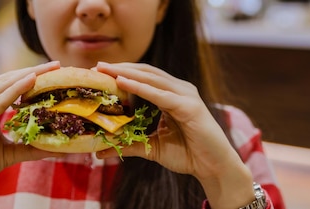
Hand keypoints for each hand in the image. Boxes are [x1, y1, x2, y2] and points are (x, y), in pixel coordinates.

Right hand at [0, 61, 63, 208]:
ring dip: (27, 76)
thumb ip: (30, 148)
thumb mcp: (7, 153)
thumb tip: (59, 149)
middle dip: (34, 71)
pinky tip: (30, 82)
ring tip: (49, 69)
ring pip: (3, 86)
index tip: (55, 70)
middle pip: (8, 79)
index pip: (10, 84)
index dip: (32, 76)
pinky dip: (14, 91)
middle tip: (58, 63)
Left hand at [95, 62, 254, 208]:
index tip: (99, 72)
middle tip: (97, 66)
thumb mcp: (151, 147)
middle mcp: (180, 90)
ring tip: (106, 70)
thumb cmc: (188, 155)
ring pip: (152, 78)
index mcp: (172, 95)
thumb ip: (129, 144)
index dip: (123, 73)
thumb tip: (100, 151)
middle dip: (121, 68)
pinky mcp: (190, 107)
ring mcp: (186, 96)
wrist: (213, 167)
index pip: (144, 77)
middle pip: (146, 72)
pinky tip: (123, 83)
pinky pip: (160, 94)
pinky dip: (140, 87)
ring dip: (127, 73)